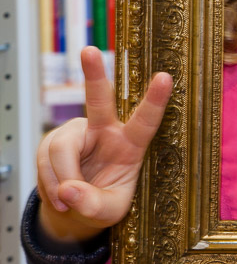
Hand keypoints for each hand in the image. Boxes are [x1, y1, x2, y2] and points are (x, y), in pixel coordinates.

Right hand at [36, 46, 172, 241]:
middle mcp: (104, 131)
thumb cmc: (104, 203)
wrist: (77, 207)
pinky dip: (48, 183)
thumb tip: (68, 190)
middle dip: (93, 74)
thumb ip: (92, 204)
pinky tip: (58, 195)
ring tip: (67, 199)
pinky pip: (45, 161)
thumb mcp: (108, 212)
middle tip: (89, 51)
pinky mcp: (53, 141)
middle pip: (99, 100)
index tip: (165, 76)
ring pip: (61, 149)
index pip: (146, 121)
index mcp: (130, 145)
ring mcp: (77, 134)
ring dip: (60, 179)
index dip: (156, 99)